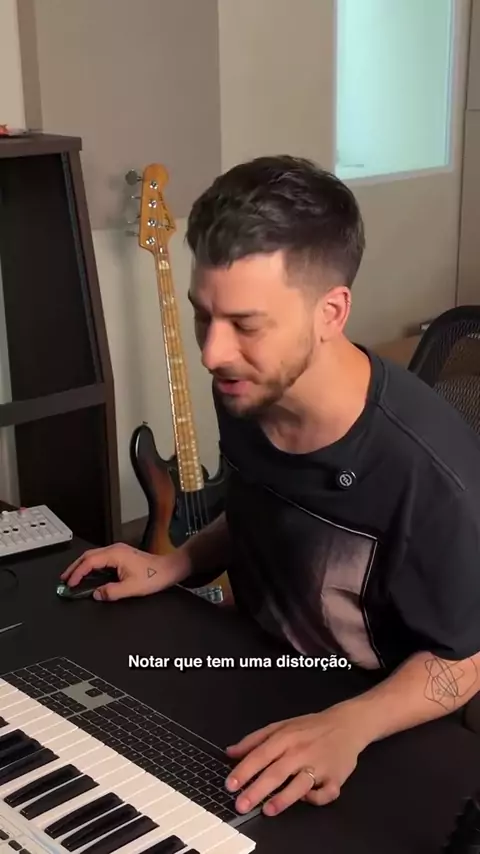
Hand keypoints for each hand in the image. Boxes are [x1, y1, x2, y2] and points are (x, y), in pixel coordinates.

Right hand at [60, 542, 175, 600]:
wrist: (168, 569)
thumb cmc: (153, 576)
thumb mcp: (131, 588)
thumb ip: (111, 592)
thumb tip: (96, 594)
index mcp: (115, 554)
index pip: (89, 562)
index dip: (77, 573)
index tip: (69, 583)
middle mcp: (115, 549)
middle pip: (88, 556)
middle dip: (75, 567)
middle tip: (64, 579)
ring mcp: (118, 551)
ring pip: (94, 556)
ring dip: (82, 566)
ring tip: (72, 577)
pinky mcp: (121, 555)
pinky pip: (100, 558)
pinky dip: (91, 566)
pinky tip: (88, 574)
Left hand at [224, 703, 366, 816]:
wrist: (347, 724)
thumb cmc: (310, 728)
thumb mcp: (281, 726)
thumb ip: (255, 739)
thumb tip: (230, 752)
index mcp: (286, 737)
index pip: (261, 755)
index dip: (244, 770)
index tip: (230, 785)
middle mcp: (301, 751)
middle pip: (276, 772)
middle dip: (257, 790)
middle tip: (241, 805)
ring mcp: (319, 765)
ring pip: (300, 784)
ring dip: (283, 798)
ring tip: (267, 810)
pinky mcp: (336, 778)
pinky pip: (325, 793)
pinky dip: (316, 798)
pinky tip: (306, 799)